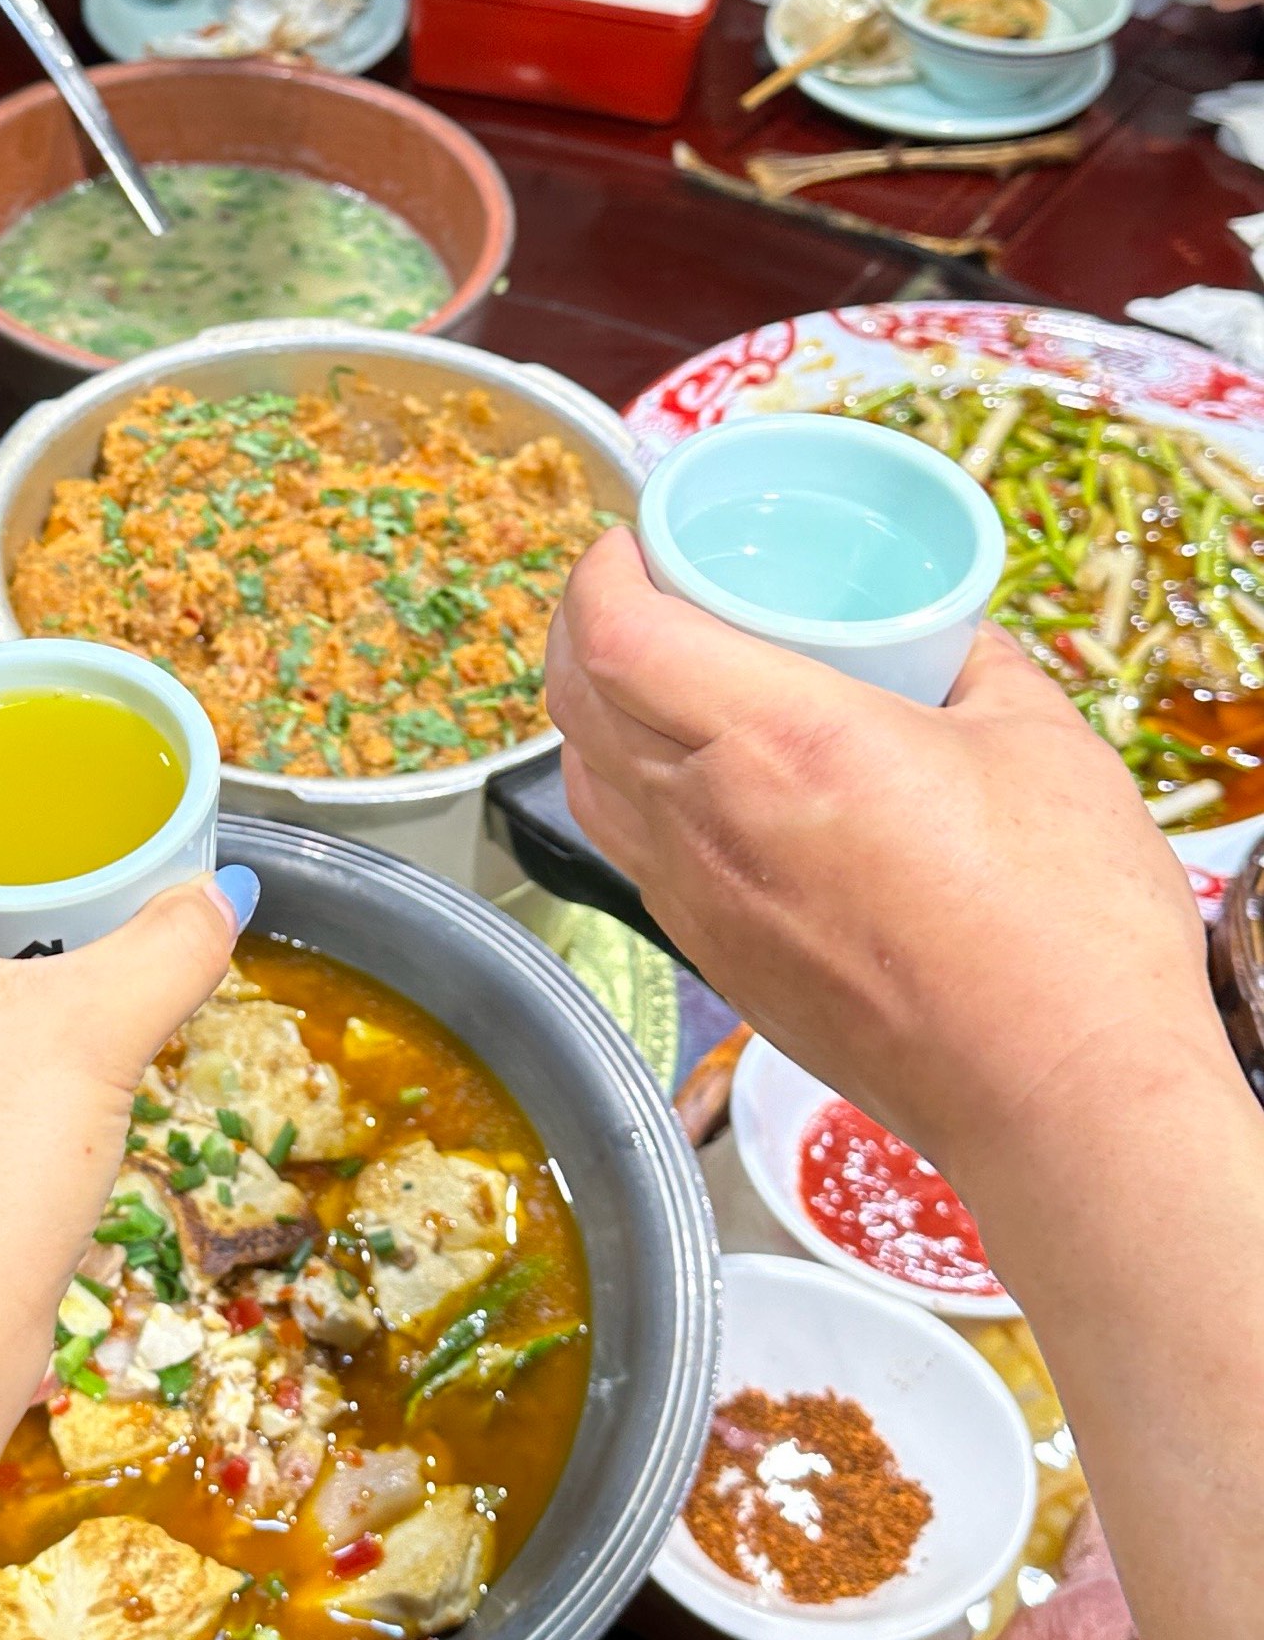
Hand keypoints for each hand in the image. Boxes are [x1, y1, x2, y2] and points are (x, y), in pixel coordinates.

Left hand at [545, 527, 1213, 1183]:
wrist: (1061, 1096)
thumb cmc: (1062, 929)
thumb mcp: (1039, 739)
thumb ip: (976, 663)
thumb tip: (946, 632)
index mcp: (779, 741)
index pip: (612, 635)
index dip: (598, 572)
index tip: (631, 543)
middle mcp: (710, 823)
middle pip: (577, 701)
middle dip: (584, 625)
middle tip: (644, 590)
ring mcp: (702, 904)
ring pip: (590, 784)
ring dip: (600, 713)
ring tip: (661, 676)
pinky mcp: (719, 964)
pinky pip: (634, 855)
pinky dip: (636, 795)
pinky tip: (699, 782)